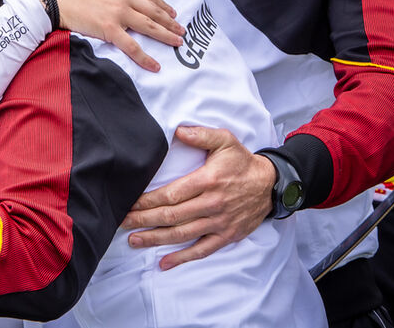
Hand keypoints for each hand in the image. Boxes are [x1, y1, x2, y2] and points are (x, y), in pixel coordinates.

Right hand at [52, 0, 183, 72]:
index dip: (163, 5)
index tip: (172, 13)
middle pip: (154, 11)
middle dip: (170, 22)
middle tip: (181, 30)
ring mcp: (118, 14)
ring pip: (149, 26)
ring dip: (166, 35)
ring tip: (177, 43)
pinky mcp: (109, 29)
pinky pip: (132, 46)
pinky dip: (145, 57)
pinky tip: (155, 65)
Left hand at [120, 126, 274, 269]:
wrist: (270, 184)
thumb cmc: (242, 162)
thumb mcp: (225, 140)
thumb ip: (201, 134)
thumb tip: (177, 130)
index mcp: (208, 181)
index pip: (171, 194)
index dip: (148, 201)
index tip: (130, 203)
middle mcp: (212, 204)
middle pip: (172, 216)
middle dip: (144, 220)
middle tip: (122, 222)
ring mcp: (219, 223)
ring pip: (182, 234)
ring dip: (155, 239)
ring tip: (134, 240)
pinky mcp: (226, 236)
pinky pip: (201, 250)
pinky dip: (182, 258)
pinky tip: (164, 262)